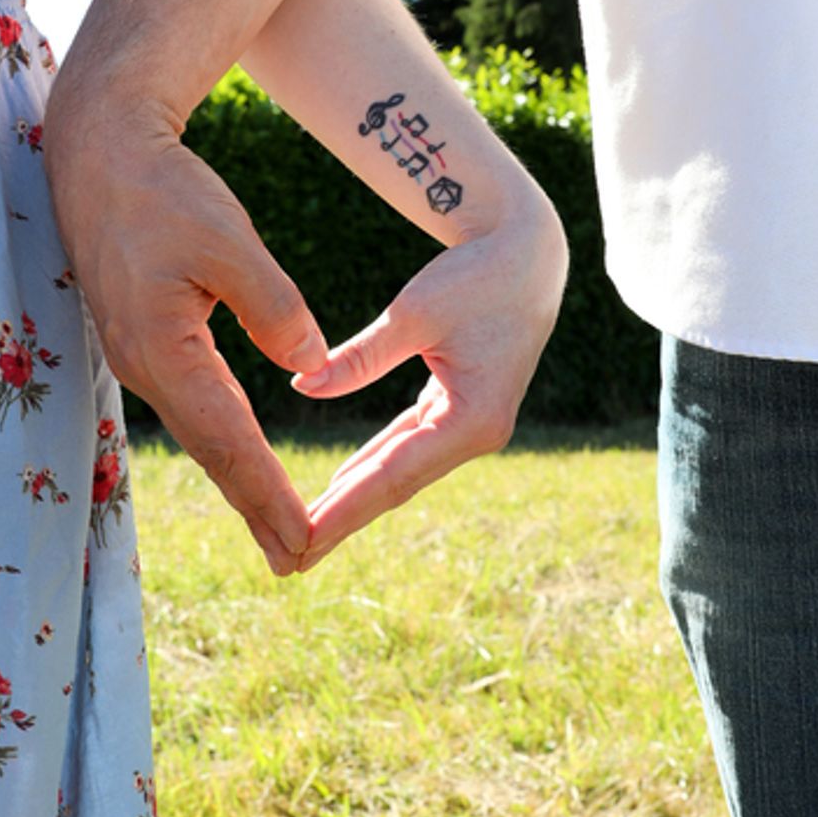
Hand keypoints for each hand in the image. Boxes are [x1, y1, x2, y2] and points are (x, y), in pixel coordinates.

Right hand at [42, 80, 327, 577]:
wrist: (97, 154)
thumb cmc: (163, 192)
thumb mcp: (230, 242)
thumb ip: (274, 307)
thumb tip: (309, 360)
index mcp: (164, 353)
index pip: (228, 441)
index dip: (267, 495)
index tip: (303, 540)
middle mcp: (145, 369)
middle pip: (212, 454)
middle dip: (256, 509)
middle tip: (298, 561)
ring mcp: (139, 358)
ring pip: (201, 434)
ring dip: (241, 483)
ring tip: (279, 528)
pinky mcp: (143, 341)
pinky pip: (192, 406)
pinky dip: (223, 442)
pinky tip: (243, 461)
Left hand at [290, 199, 568, 567]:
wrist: (527, 254)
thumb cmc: (477, 277)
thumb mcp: (415, 313)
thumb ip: (360, 356)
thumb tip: (302, 385)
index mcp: (473, 419)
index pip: (394, 475)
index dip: (345, 509)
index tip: (304, 540)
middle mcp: (476, 434)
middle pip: (395, 486)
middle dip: (343, 522)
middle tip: (291, 562)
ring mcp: (469, 426)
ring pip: (399, 472)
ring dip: (353, 501)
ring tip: (306, 537)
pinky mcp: (458, 411)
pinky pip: (406, 447)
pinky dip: (371, 466)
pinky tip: (339, 489)